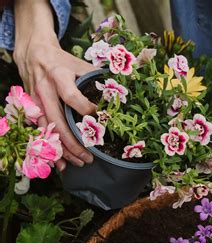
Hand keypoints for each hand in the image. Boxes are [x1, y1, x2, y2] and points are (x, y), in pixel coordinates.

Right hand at [13, 0, 96, 169]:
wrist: (33, 54)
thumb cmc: (62, 61)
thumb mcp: (79, 64)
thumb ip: (97, 79)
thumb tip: (122, 94)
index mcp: (59, 76)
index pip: (71, 96)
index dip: (86, 109)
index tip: (101, 119)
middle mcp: (45, 90)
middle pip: (58, 120)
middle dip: (74, 142)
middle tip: (90, 156)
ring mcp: (36, 102)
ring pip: (48, 131)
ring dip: (63, 150)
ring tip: (79, 163)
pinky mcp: (33, 110)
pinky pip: (41, 133)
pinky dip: (51, 150)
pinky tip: (61, 164)